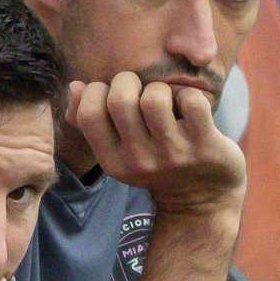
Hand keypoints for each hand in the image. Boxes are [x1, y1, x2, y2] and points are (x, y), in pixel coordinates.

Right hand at [67, 74, 244, 213]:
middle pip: (120, 100)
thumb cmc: (155, 164)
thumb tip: (75, 86)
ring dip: (159, 88)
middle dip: (127, 80)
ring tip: (164, 98)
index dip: (96, 91)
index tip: (109, 92)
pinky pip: (192, 102)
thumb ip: (92, 122)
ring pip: (155, 98)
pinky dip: (190, 96)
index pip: (89, 114)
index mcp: (113, 162)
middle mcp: (139, 160)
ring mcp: (172, 154)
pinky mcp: (204, 145)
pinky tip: (188, 107)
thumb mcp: (119, 153)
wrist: (202, 200)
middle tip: (138, 88)